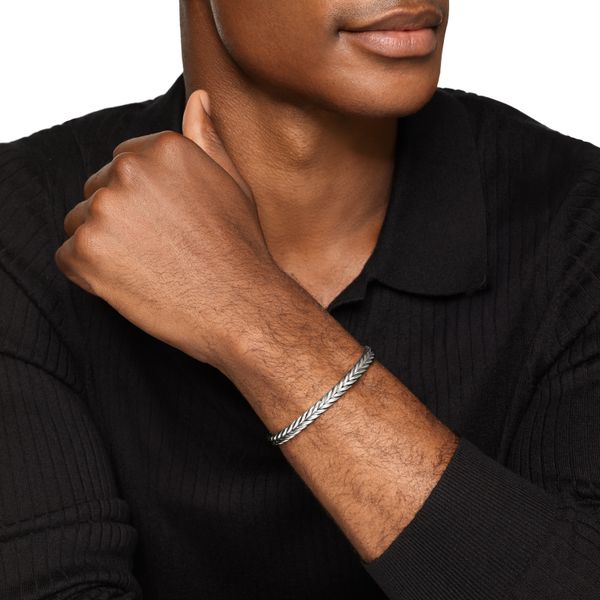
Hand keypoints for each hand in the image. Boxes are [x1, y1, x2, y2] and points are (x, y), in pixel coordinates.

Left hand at [54, 89, 281, 368]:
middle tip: (162, 251)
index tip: (169, 227)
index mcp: (163, 148)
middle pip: (98, 191)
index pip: (122, 166)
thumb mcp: (232, 184)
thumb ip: (206, 138)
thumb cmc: (241, 248)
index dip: (143, 203)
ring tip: (150, 268)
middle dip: (121, 220)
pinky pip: (69, 257)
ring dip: (105, 247)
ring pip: (81, 223)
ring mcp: (104, 210)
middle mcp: (128, 170)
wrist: (243, 306)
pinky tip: (132, 284)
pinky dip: (92, 275)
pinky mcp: (85, 251)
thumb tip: (199, 98)